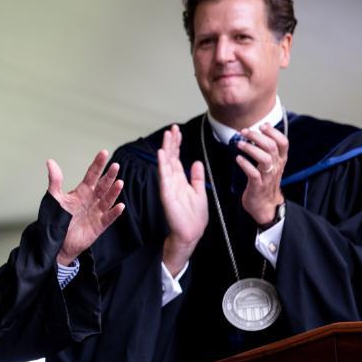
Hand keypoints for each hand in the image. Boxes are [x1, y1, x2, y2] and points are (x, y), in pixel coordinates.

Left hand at [47, 150, 123, 265]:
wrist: (56, 242)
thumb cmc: (56, 219)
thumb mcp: (54, 198)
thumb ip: (55, 181)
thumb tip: (51, 162)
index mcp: (82, 192)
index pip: (92, 175)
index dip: (98, 164)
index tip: (104, 153)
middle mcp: (91, 200)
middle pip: (102, 186)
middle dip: (109, 176)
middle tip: (115, 166)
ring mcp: (96, 213)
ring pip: (107, 200)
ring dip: (114, 192)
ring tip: (119, 182)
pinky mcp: (99, 226)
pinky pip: (108, 218)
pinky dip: (114, 212)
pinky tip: (120, 206)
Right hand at [157, 124, 207, 274]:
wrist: (190, 233)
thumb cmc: (194, 217)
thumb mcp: (200, 192)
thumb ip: (197, 177)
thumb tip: (196, 162)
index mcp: (181, 181)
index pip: (177, 158)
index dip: (177, 144)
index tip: (176, 132)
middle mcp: (173, 182)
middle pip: (171, 158)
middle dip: (171, 143)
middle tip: (172, 128)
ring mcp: (169, 187)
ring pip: (167, 164)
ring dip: (166, 149)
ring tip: (167, 136)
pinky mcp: (167, 194)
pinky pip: (164, 177)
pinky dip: (163, 165)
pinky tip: (162, 154)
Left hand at [233, 123, 286, 224]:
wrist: (266, 206)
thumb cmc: (265, 183)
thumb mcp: (271, 165)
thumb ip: (269, 149)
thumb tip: (263, 129)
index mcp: (280, 161)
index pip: (283, 142)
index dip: (273, 132)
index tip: (262, 126)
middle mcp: (276, 167)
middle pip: (271, 147)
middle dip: (257, 136)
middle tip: (244, 131)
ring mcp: (268, 176)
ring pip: (264, 159)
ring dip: (251, 149)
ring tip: (239, 144)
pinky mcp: (258, 186)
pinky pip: (254, 173)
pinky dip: (245, 165)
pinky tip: (238, 159)